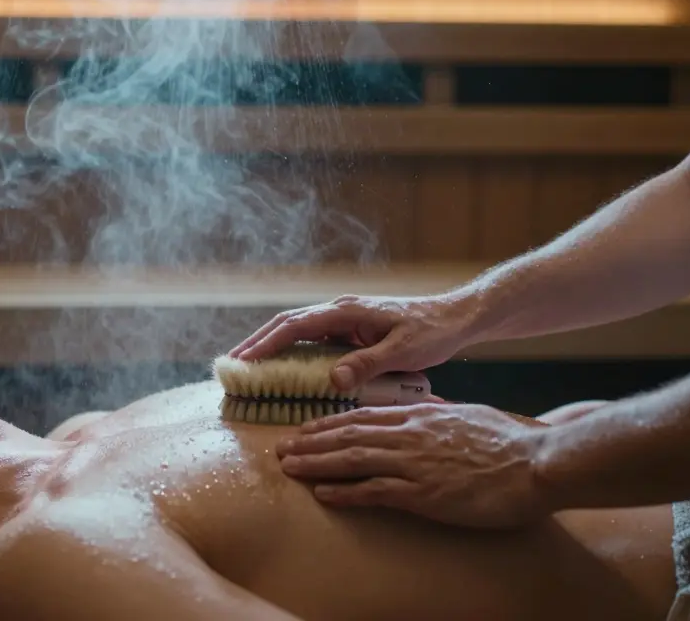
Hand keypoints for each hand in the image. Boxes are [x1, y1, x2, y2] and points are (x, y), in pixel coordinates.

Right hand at [228, 294, 479, 389]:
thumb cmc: (433, 331)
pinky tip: (286, 369)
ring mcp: (345, 319)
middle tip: (232, 364)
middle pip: (288, 323)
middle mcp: (340, 310)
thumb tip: (333, 379)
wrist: (457, 317)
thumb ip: (368, 364)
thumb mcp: (403, 351)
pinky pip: (315, 340)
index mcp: (347, 311)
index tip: (243, 361)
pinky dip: (294, 352)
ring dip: (273, 345)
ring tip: (249, 367)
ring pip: (299, 330)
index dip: (266, 343)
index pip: (296, 325)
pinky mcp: (352, 330)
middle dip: (258, 342)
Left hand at [274, 404, 554, 528]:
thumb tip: (428, 410)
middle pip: (348, 436)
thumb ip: (441, 415)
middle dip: (312, 442)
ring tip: (289, 467)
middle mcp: (410, 435)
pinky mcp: (423, 493)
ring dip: (316, 463)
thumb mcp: (469, 417)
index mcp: (421, 416)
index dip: (330, 423)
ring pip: (352, 460)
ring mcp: (415, 463)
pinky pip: (374, 491)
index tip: (307, 428)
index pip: (364, 417)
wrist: (538, 463)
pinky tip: (323, 493)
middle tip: (283, 448)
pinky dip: (345, 492)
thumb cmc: (512, 443)